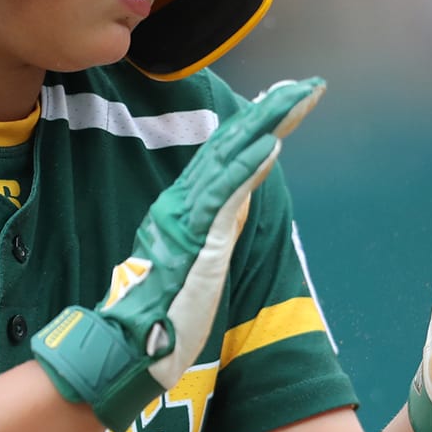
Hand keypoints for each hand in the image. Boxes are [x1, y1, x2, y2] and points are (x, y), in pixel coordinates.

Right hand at [33, 78, 324, 431]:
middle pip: (230, 145)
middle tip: (306, 85)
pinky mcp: (195, 237)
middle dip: (270, 111)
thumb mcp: (192, 263)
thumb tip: (240, 203)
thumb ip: (213, 230)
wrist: (126, 346)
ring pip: (230, 157)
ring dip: (268, 125)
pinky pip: (225, 193)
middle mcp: (180, 202)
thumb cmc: (158, 315)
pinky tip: (272, 143)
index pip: (223, 155)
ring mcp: (186, 217)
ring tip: (298, 97)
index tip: (282, 99)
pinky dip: (249, 166)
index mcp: (180, 208)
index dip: (254, 124)